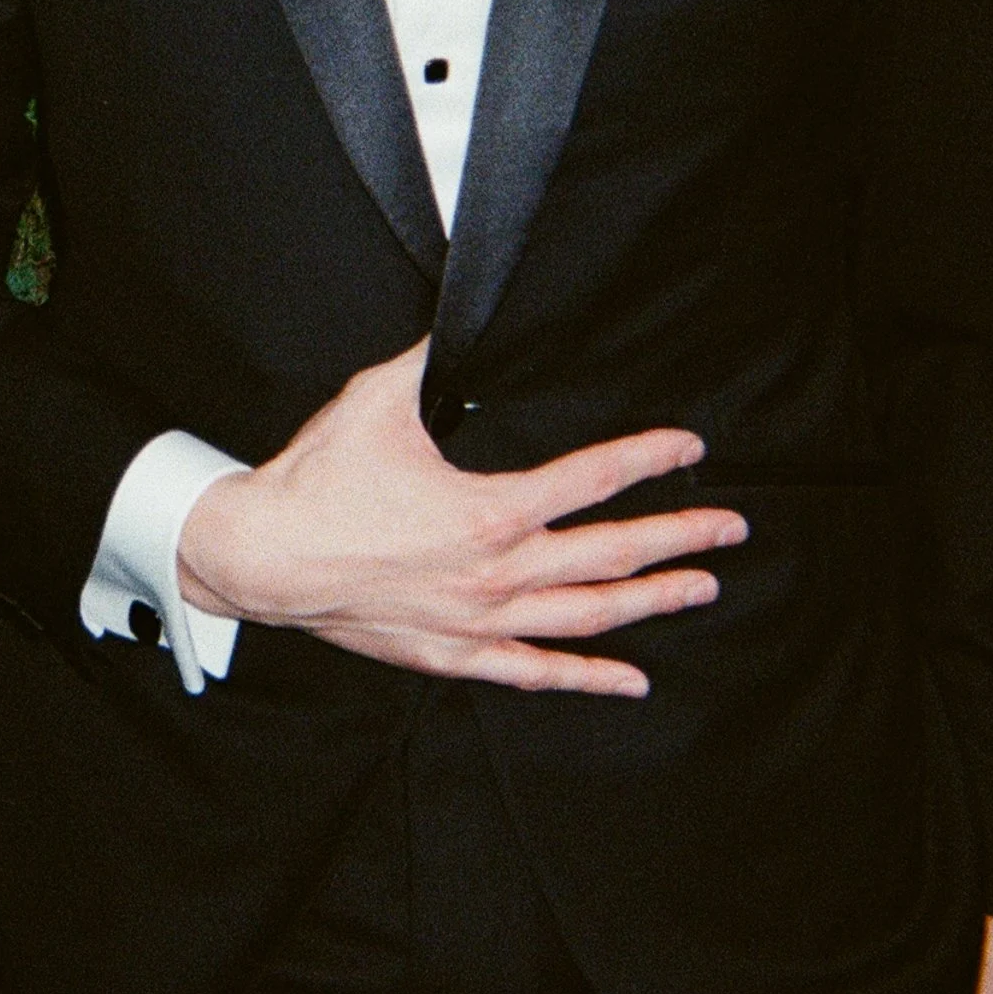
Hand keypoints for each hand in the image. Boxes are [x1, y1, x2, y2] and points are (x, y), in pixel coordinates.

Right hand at [172, 339, 745, 692]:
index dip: (652, 457)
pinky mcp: (454, 654)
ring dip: (653, 602)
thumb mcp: (378, 400)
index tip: (690, 447)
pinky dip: (588, 677)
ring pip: (589, 616)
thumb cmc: (317, 482)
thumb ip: (430, 357)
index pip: (596, 478)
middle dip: (681, 538)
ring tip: (699, 589)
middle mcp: (498, 571)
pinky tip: (630, 679)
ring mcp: (480, 620)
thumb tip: (460, 315)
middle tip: (730, 530)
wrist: (262, 557)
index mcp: (491, 507)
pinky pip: (537, 673)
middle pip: (613, 553)